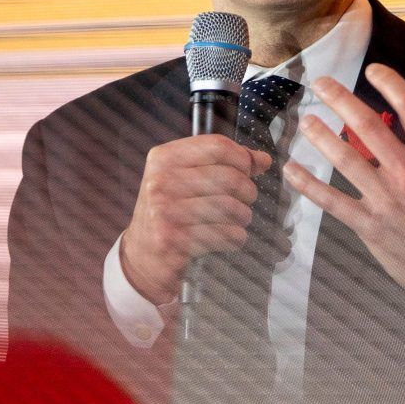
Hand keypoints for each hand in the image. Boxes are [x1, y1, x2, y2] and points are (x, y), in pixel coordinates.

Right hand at [120, 135, 270, 305]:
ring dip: (243, 216)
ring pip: (231, 207)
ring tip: (237, 219)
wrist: (143, 256)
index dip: (243, 158)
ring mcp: (165, 212)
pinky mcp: (174, 241)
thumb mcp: (185, 179)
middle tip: (245, 199)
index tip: (248, 169)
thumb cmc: (168, 213)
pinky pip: (226, 234)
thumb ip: (223, 164)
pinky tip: (228, 237)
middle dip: (247, 191)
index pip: (218, 146)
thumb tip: (261, 159)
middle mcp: (161, 182)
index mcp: (163, 158)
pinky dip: (236, 237)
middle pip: (229, 177)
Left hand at [285, 64, 404, 337]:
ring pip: (344, 158)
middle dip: (340, 99)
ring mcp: (386, 200)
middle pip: (367, 125)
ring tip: (305, 120)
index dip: (389, 81)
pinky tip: (291, 171)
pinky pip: (332, 201)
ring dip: (320, 135)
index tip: (373, 70)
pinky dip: (308, 185)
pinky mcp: (370, 226)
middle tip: (321, 84)